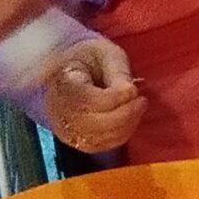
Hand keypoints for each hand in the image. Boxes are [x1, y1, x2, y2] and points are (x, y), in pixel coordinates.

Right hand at [43, 38, 144, 153]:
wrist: (70, 71)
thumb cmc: (89, 59)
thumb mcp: (104, 53)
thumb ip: (117, 71)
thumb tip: (130, 92)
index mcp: (61, 82)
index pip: (85, 98)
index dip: (112, 98)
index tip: (132, 89)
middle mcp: (57, 109)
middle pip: (91, 123)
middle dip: (123, 115)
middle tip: (141, 101)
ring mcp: (64, 128)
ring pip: (98, 138)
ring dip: (125, 125)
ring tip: (138, 107)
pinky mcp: (75, 140)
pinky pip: (100, 146)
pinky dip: (120, 135)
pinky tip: (130, 119)